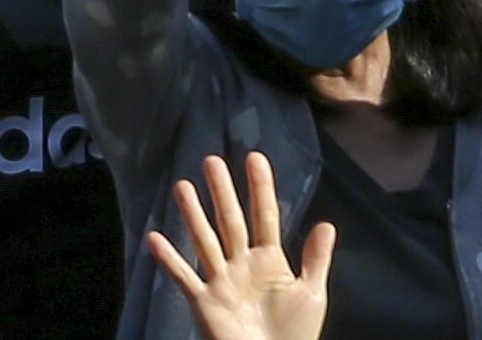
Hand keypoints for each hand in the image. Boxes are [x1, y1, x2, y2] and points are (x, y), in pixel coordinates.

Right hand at [145, 155, 336, 339]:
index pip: (264, 216)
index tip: (255, 158)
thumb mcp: (311, 294)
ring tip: (182, 186)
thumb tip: (327, 224)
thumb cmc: (296, 334)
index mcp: (269, 260)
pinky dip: (169, 260)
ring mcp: (221, 281)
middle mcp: (241, 264)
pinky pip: (185, 277)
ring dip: (193, 215)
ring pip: (205, 241)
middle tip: (212, 160)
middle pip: (230, 221)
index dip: (261, 188)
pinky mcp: (205, 302)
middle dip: (223, 192)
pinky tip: (154, 239)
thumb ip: (315, 260)